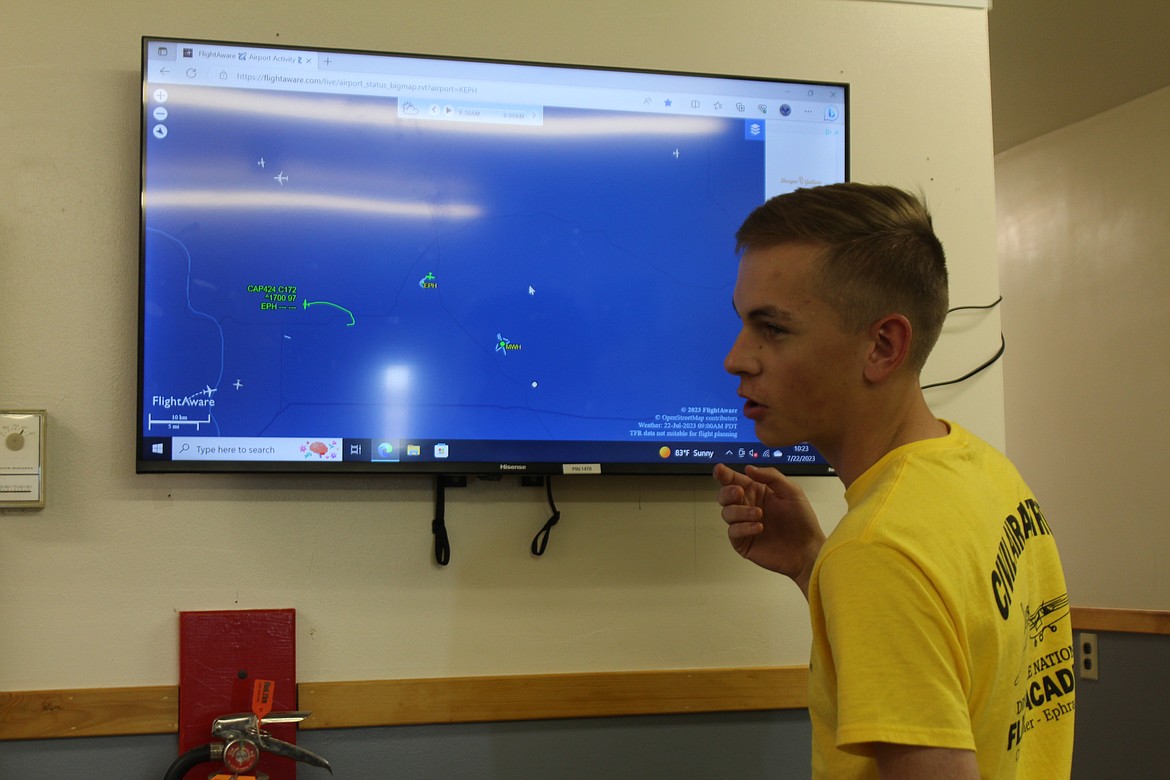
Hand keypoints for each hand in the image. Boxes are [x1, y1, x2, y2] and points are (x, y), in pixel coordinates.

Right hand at [713, 463, 825, 597]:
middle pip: (725, 496)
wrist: (807, 550)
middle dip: (728, 492)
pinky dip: (743, 528)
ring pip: (727, 513)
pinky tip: (758, 527)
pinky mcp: (743, 542)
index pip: (736, 480)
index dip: (725, 474)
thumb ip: (770, 476)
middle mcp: (748, 506)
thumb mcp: (791, 491)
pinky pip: (733, 532)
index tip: (720, 470)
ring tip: (759, 514)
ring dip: (740, 511)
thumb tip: (749, 468)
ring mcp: (744, 524)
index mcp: (758, 492)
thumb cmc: (802, 521)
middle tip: (738, 492)